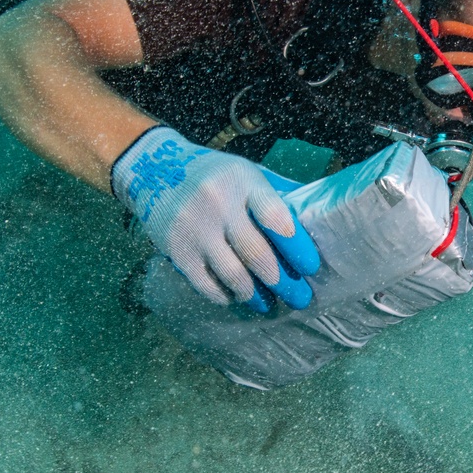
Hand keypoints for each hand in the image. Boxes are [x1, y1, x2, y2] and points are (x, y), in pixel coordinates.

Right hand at [111, 126, 318, 310]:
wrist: (154, 168)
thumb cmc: (215, 174)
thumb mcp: (247, 173)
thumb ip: (278, 195)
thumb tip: (318, 219)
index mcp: (243, 181)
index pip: (276, 217)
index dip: (297, 246)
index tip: (310, 267)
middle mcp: (218, 203)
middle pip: (257, 254)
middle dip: (283, 282)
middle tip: (300, 298)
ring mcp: (194, 227)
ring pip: (232, 274)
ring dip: (255, 295)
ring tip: (268, 303)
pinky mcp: (176, 248)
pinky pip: (205, 283)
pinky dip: (224, 295)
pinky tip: (236, 297)